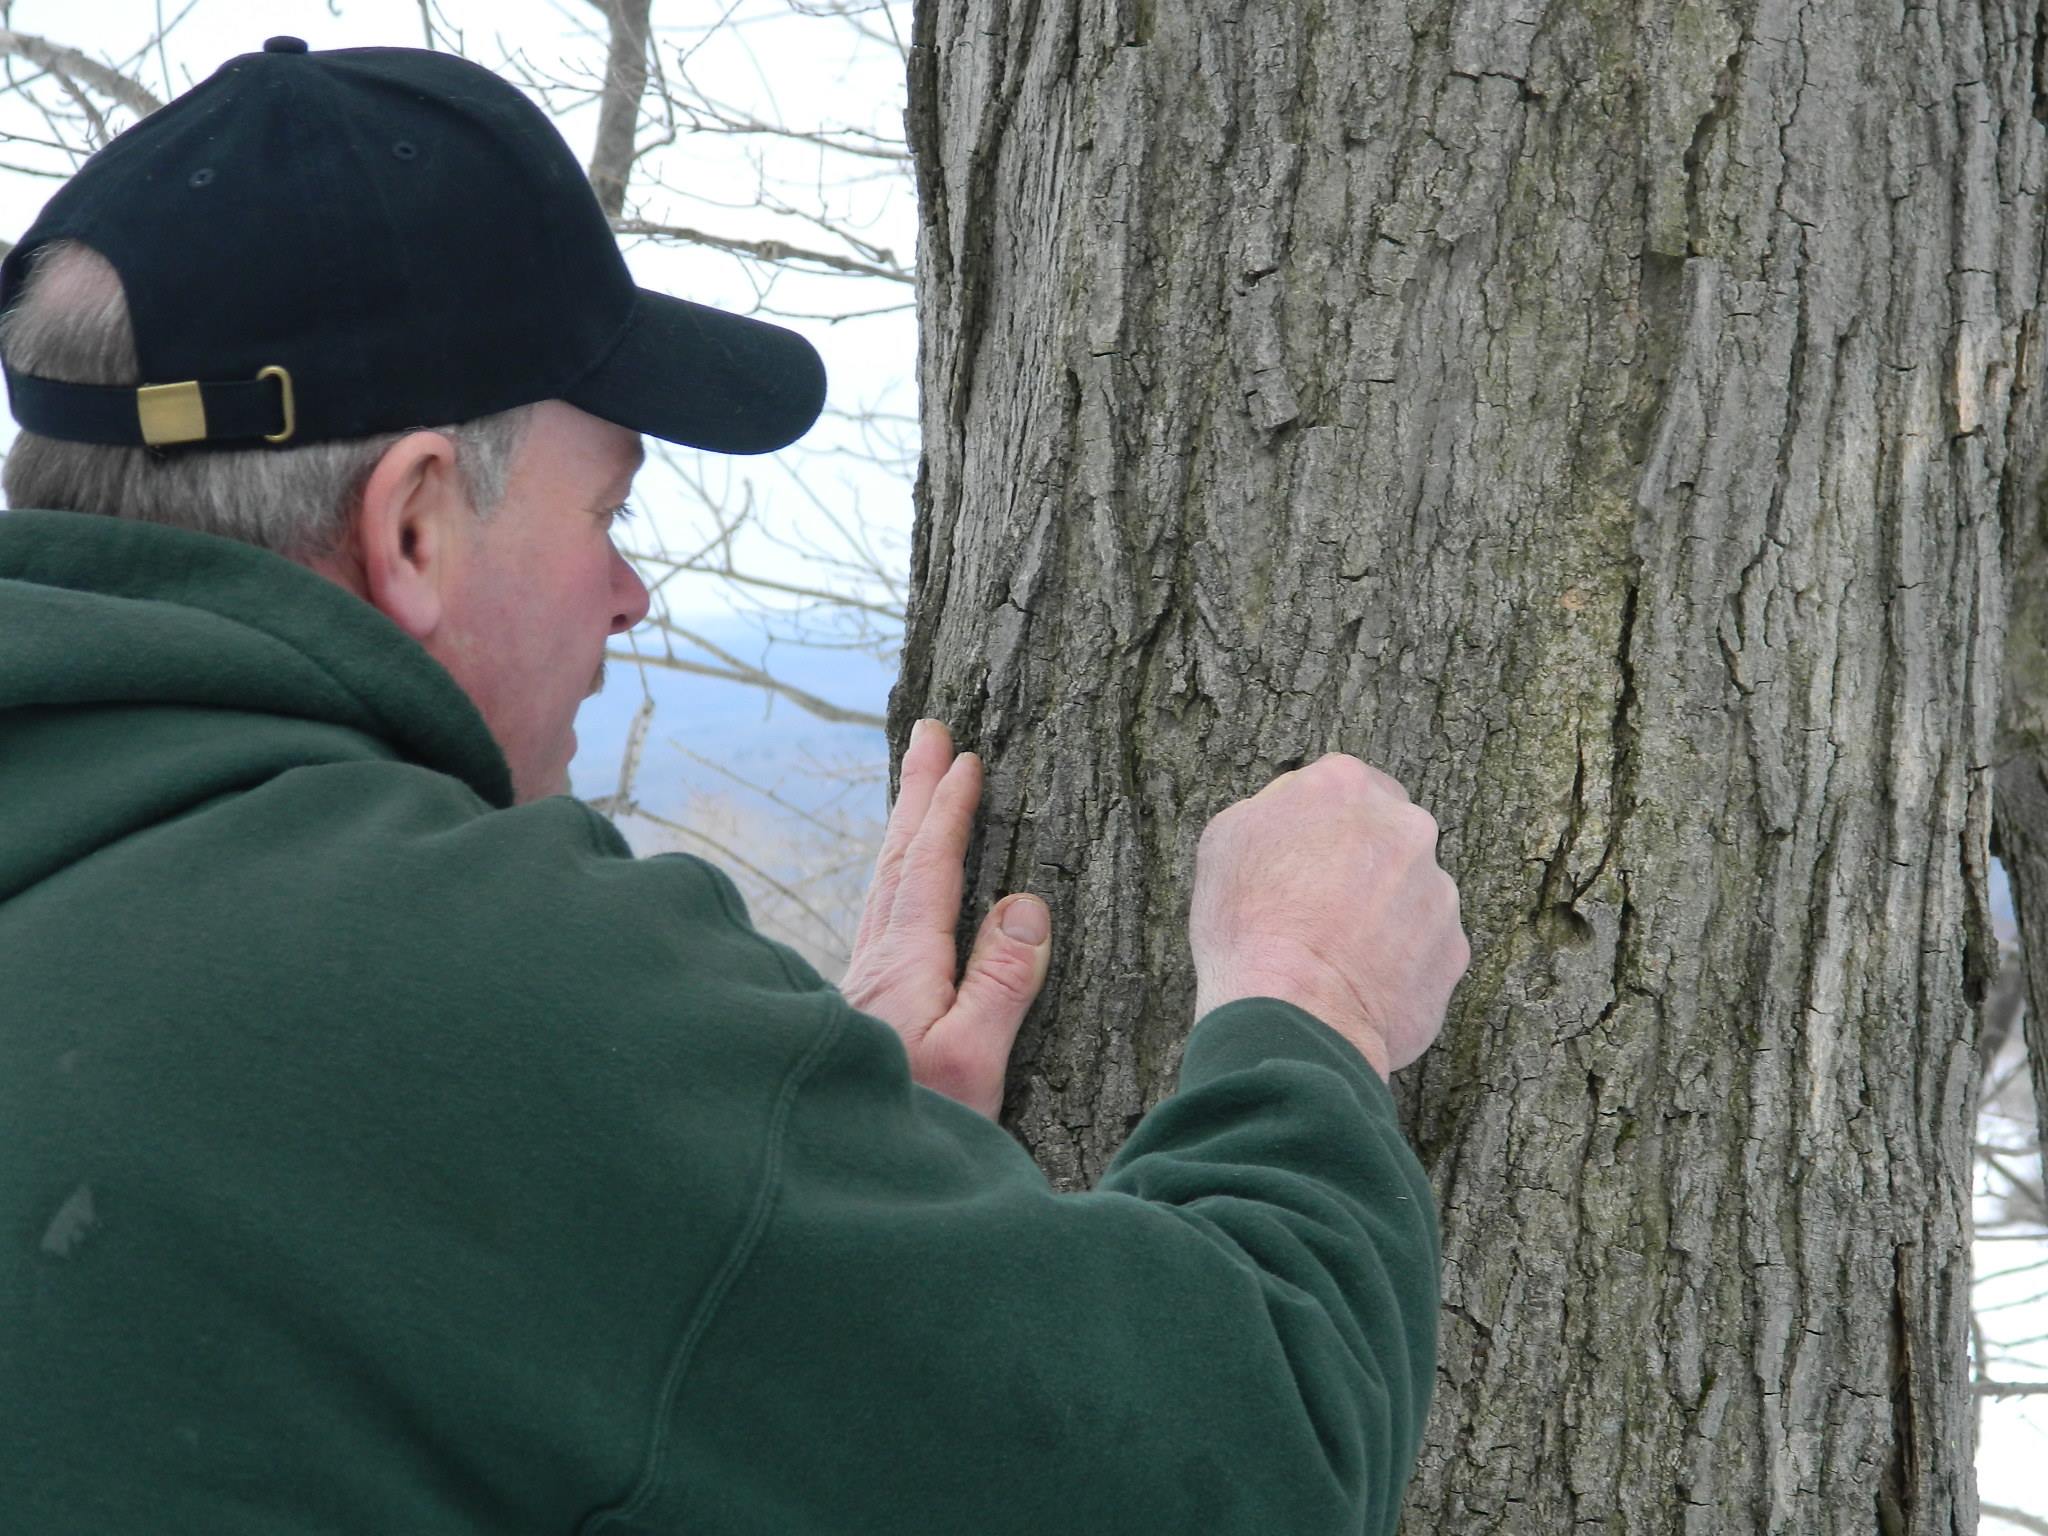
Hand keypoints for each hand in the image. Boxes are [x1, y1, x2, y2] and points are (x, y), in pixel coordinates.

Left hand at [839, 719, 1051, 1117]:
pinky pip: (879, 918)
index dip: (947, 811)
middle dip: (916, 794)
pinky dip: (894, 879)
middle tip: (930, 733)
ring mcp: (861, 991)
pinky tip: (898, 893)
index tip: (965, 758)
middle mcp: (874, 968)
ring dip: (902, 831)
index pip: (928, 869)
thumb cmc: (913, 1132)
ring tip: (916, 792)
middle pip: (895, 862)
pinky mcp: (858, 1015)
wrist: (837, 1189)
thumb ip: (1000, 983)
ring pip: (881, 888)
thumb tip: (1025, 904)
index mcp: (904, 969)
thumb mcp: (974, 1063)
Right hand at [1189, 753, 1469, 1077]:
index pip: (1344, 787)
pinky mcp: (1455, 948)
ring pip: (1412, 891)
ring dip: (1384, 913)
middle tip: (1318, 907)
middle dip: (1362, 863)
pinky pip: (1426, 946)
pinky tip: (1359, 983)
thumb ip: (1271, 809)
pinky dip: (1400, 960)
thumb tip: (1291, 816)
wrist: (1294, 1015)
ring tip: (1337, 955)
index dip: (1319, 825)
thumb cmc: (1247, 927)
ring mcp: (1439, 889)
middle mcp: (1406, 827)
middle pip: (1388, 834)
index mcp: (1345, 788)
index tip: (1300, 856)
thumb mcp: (1225, 840)